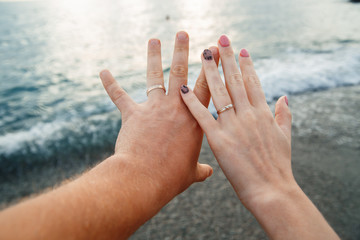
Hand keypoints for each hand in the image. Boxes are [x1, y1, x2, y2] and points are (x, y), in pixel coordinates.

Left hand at [100, 31, 218, 199]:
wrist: (144, 178)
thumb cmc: (171, 177)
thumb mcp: (191, 173)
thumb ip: (201, 170)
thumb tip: (209, 173)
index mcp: (194, 119)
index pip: (207, 86)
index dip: (212, 66)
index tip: (214, 49)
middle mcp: (175, 108)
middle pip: (180, 72)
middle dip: (182, 50)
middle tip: (183, 33)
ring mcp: (153, 108)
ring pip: (154, 75)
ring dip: (154, 56)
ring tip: (154, 39)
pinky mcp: (132, 114)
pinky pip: (119, 96)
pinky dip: (110, 84)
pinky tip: (103, 72)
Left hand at [180, 36, 293, 207]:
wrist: (271, 191)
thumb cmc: (278, 166)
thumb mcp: (285, 137)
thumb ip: (284, 115)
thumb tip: (285, 97)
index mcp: (263, 114)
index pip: (253, 82)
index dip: (246, 64)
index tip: (240, 49)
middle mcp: (248, 115)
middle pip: (235, 81)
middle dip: (227, 58)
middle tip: (219, 39)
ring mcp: (232, 126)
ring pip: (218, 92)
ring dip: (210, 71)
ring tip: (203, 53)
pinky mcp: (218, 140)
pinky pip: (202, 116)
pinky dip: (192, 102)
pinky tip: (183, 89)